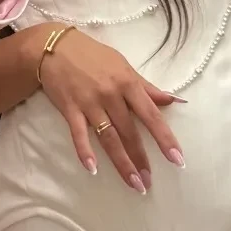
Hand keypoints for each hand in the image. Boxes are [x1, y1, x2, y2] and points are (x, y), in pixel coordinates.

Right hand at [36, 28, 183, 192]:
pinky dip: (85, 151)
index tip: (177, 158)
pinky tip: (92, 169)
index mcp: (127, 83)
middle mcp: (111, 95)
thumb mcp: (123, 66)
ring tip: (133, 183)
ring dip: (122, 162)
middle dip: (141, 159)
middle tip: (149, 183)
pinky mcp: (69, 109)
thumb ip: (147, 87)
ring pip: (109, 137)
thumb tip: (174, 100)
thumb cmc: (93, 56)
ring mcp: (89, 103)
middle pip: (129, 132)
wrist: (54, 47)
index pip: (150, 114)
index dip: (164, 137)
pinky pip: (78, 134)